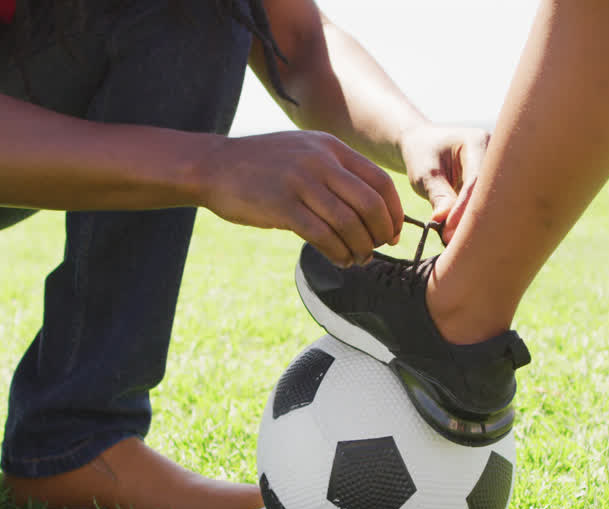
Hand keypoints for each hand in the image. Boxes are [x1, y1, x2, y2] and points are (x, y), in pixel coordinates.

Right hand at [199, 131, 403, 266]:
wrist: (214, 166)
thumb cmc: (263, 166)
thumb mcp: (305, 153)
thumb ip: (336, 172)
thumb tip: (372, 207)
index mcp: (331, 148)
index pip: (380, 182)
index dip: (394, 212)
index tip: (392, 233)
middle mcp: (320, 161)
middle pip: (370, 204)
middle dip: (380, 234)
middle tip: (377, 249)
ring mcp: (300, 182)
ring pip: (348, 223)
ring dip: (360, 248)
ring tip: (357, 259)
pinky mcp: (282, 206)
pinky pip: (323, 236)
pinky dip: (338, 253)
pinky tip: (339, 260)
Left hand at [398, 124, 489, 243]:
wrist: (424, 145)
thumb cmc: (422, 155)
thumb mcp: (425, 174)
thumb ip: (438, 196)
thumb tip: (447, 225)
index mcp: (478, 142)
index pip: (475, 180)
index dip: (463, 208)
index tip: (448, 231)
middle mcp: (495, 155)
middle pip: (490, 193)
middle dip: (474, 219)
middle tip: (454, 242)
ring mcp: (498, 171)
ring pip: (492, 203)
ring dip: (476, 224)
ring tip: (457, 243)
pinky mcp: (495, 186)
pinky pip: (488, 207)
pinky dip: (476, 222)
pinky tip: (463, 238)